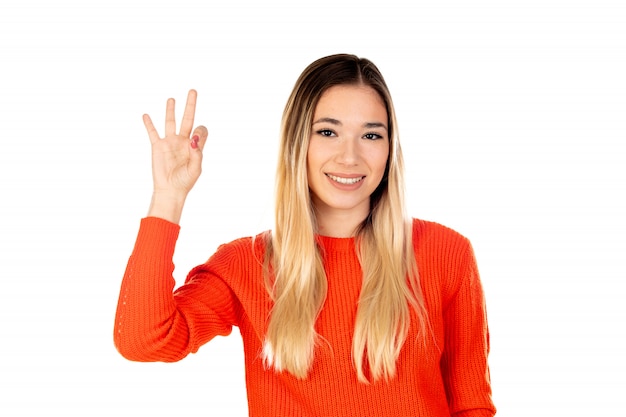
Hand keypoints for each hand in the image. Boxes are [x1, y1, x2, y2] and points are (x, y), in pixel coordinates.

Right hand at [143, 90, 207, 221]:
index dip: (201, 131)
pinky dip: (149, 124)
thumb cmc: (185, 181)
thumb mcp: (196, 168)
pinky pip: (152, 132)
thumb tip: (193, 138)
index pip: (201, 130)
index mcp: (195, 146)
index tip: (194, 140)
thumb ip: (198, 153)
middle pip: (188, 118)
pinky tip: (146, 115)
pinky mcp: (157, 146)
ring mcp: (170, 142)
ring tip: (172, 99)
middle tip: (193, 91)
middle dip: (191, 105)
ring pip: (170, 122)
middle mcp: (182, 141)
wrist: (170, 190)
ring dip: (171, 110)